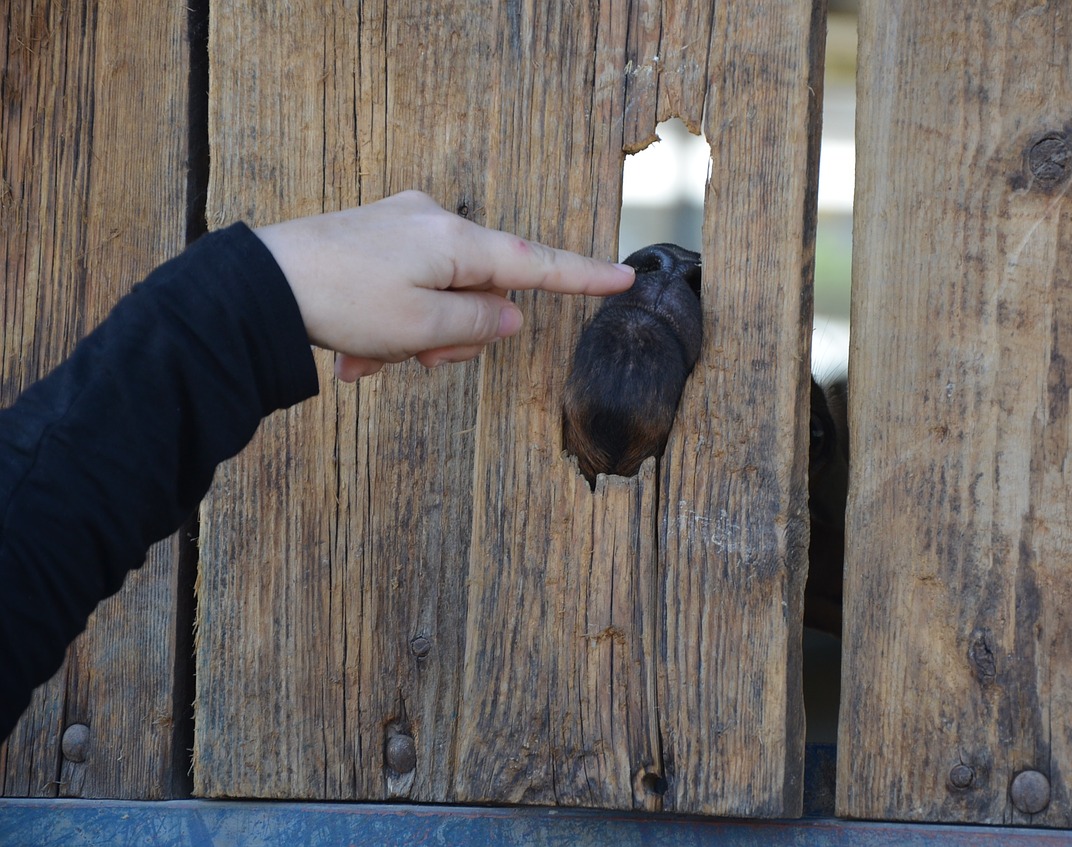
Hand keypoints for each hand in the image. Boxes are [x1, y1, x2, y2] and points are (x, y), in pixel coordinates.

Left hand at [253, 191, 635, 381]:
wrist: (258, 285)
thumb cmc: (342, 302)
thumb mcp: (423, 328)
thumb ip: (479, 324)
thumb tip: (510, 315)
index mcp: (457, 242)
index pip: (536, 262)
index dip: (582, 276)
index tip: (623, 277)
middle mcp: (434, 223)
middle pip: (481, 290)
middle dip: (455, 335)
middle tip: (418, 361)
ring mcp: (400, 227)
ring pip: (439, 295)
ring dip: (415, 338)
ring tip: (368, 360)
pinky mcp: (371, 238)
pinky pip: (403, 289)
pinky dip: (389, 326)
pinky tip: (353, 355)